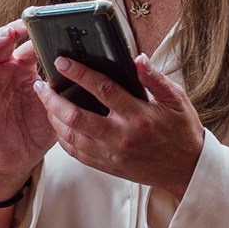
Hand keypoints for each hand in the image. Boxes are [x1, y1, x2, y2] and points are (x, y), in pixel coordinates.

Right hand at [0, 22, 57, 199]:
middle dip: (10, 29)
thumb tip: (84, 64)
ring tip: (5, 37)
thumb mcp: (58, 103)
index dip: (32, 30)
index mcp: (23, 67)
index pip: (24, 41)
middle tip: (24, 24)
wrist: (23, 157)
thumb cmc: (39, 129)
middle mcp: (4, 71)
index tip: (47, 22)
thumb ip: (64, 84)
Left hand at [31, 47, 206, 201]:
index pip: (103, 90)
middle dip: (54, 100)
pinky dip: (62, 138)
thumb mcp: (177, 99)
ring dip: (53, 118)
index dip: (79, 73)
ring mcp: (112, 155)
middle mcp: (122, 137)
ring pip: (71, 137)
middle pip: (77, 117)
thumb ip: (156, 78)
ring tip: (46, 102)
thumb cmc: (182, 130)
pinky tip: (58, 124)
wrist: (186, 169)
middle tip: (42, 85)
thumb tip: (137, 59)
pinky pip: (76, 153)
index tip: (62, 62)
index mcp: (139, 116)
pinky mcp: (107, 166)